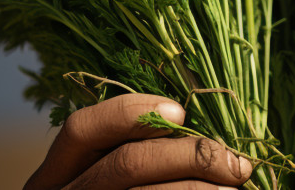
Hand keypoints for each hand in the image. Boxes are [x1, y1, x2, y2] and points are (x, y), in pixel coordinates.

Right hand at [23, 93, 251, 189]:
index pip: (82, 130)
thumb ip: (145, 151)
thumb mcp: (119, 176)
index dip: (131, 113)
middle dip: (191, 156)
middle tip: (237, 164)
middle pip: (126, 163)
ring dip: (198, 189)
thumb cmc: (139, 189)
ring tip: (234, 189)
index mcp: (57, 176)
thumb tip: (194, 122)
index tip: (182, 113)